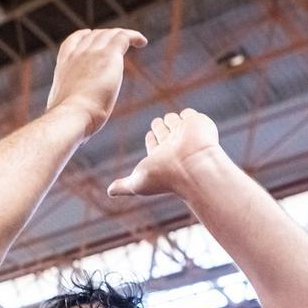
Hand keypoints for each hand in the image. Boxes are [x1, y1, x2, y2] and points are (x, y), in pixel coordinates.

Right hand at [46, 28, 146, 138]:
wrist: (71, 117)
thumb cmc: (68, 122)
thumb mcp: (63, 112)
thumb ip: (68, 111)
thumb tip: (69, 128)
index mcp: (64, 66)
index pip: (74, 41)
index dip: (85, 36)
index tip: (92, 35)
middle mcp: (77, 55)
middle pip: (95, 35)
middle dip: (107, 37)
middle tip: (120, 44)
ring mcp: (92, 53)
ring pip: (110, 34)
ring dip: (122, 36)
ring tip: (136, 41)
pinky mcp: (108, 55)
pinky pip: (123, 37)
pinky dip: (134, 37)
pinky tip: (143, 42)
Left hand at [107, 109, 226, 198]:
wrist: (192, 167)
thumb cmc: (165, 177)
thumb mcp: (137, 183)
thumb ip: (123, 186)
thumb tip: (109, 192)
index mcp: (160, 157)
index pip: (154, 145)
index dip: (151, 140)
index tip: (150, 135)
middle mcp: (173, 146)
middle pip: (164, 131)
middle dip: (159, 126)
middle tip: (156, 123)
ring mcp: (185, 135)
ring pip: (174, 121)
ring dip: (171, 119)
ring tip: (170, 120)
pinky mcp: (197, 124)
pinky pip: (189, 114)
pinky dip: (186, 114)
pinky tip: (186, 117)